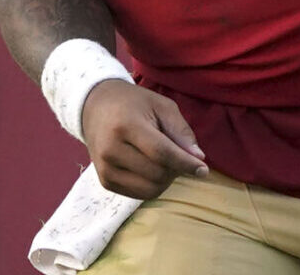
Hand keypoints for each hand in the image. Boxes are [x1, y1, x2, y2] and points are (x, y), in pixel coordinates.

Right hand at [78, 79, 208, 199]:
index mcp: (126, 126)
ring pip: (150, 189)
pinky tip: (153, 168)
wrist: (96, 107)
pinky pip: (139, 194)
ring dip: (166, 180)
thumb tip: (198, 158)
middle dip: (177, 169)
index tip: (204, 170)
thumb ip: (181, 131)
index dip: (185, 163)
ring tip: (166, 161)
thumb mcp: (161, 106)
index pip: (161, 152)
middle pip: (157, 173)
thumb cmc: (134, 104)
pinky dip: (153, 186)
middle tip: (179, 155)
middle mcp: (111, 150)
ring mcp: (105, 168)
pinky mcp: (105, 181)